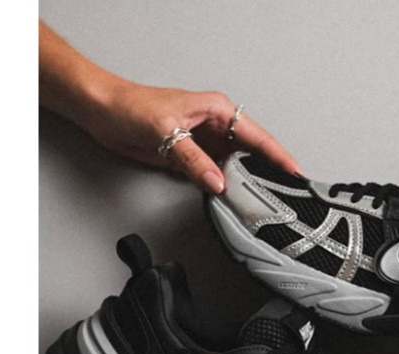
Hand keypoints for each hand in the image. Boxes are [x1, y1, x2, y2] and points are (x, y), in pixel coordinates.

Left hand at [83, 82, 301, 192]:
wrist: (102, 112)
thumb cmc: (132, 107)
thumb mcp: (167, 132)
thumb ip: (194, 160)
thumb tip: (218, 182)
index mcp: (217, 110)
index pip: (257, 137)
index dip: (279, 156)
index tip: (296, 174)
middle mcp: (215, 126)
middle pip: (250, 154)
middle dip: (267, 173)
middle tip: (282, 195)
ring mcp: (204, 144)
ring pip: (233, 167)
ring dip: (243, 183)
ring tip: (259, 202)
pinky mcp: (190, 158)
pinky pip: (213, 175)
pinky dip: (222, 187)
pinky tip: (229, 199)